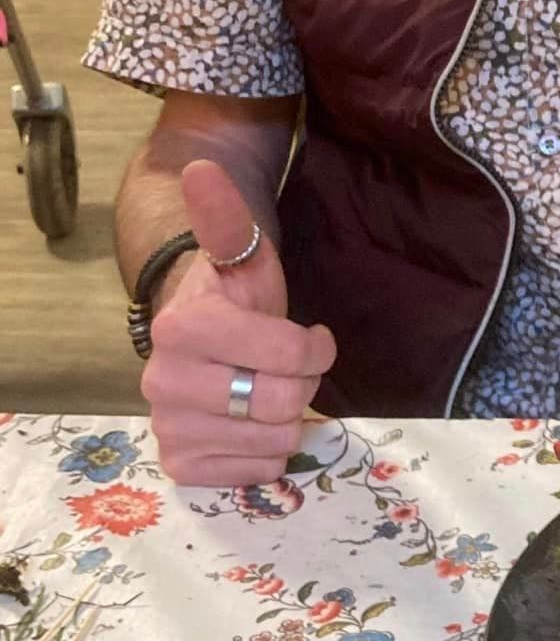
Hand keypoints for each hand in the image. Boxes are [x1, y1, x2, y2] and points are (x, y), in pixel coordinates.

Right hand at [142, 160, 336, 488]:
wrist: (201, 339)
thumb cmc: (235, 298)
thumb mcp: (244, 257)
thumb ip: (229, 220)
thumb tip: (202, 167)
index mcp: (182, 327)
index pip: (290, 356)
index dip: (314, 348)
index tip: (309, 336)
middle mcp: (163, 381)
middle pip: (283, 402)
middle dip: (302, 384)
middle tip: (285, 367)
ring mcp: (167, 426)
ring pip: (275, 440)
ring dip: (288, 419)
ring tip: (265, 392)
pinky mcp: (180, 464)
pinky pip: (256, 473)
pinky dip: (268, 453)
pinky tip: (251, 425)